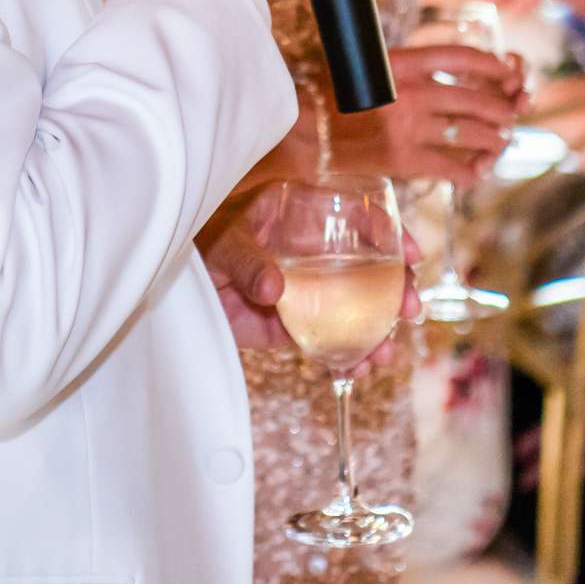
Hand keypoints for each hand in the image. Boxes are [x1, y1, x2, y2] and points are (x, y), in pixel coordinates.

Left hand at [203, 199, 421, 373]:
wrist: (174, 282)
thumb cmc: (200, 243)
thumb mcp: (223, 243)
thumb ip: (248, 263)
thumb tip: (275, 289)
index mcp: (304, 214)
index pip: (358, 217)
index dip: (390, 233)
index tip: (410, 254)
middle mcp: (316, 251)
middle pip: (370, 267)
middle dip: (395, 289)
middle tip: (409, 310)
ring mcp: (310, 289)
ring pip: (356, 308)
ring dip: (377, 330)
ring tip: (383, 355)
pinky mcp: (296, 323)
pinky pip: (329, 339)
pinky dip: (346, 355)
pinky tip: (357, 369)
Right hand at [333, 45, 521, 186]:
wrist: (302, 131)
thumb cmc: (330, 94)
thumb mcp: (369, 65)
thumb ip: (405, 65)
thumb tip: (443, 68)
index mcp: (401, 62)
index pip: (460, 57)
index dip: (491, 65)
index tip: (506, 71)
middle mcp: (410, 93)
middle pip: (475, 99)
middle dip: (502, 108)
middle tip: (510, 115)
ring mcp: (409, 128)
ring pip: (471, 133)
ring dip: (495, 139)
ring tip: (501, 141)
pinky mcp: (404, 160)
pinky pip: (453, 167)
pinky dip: (472, 171)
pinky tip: (476, 171)